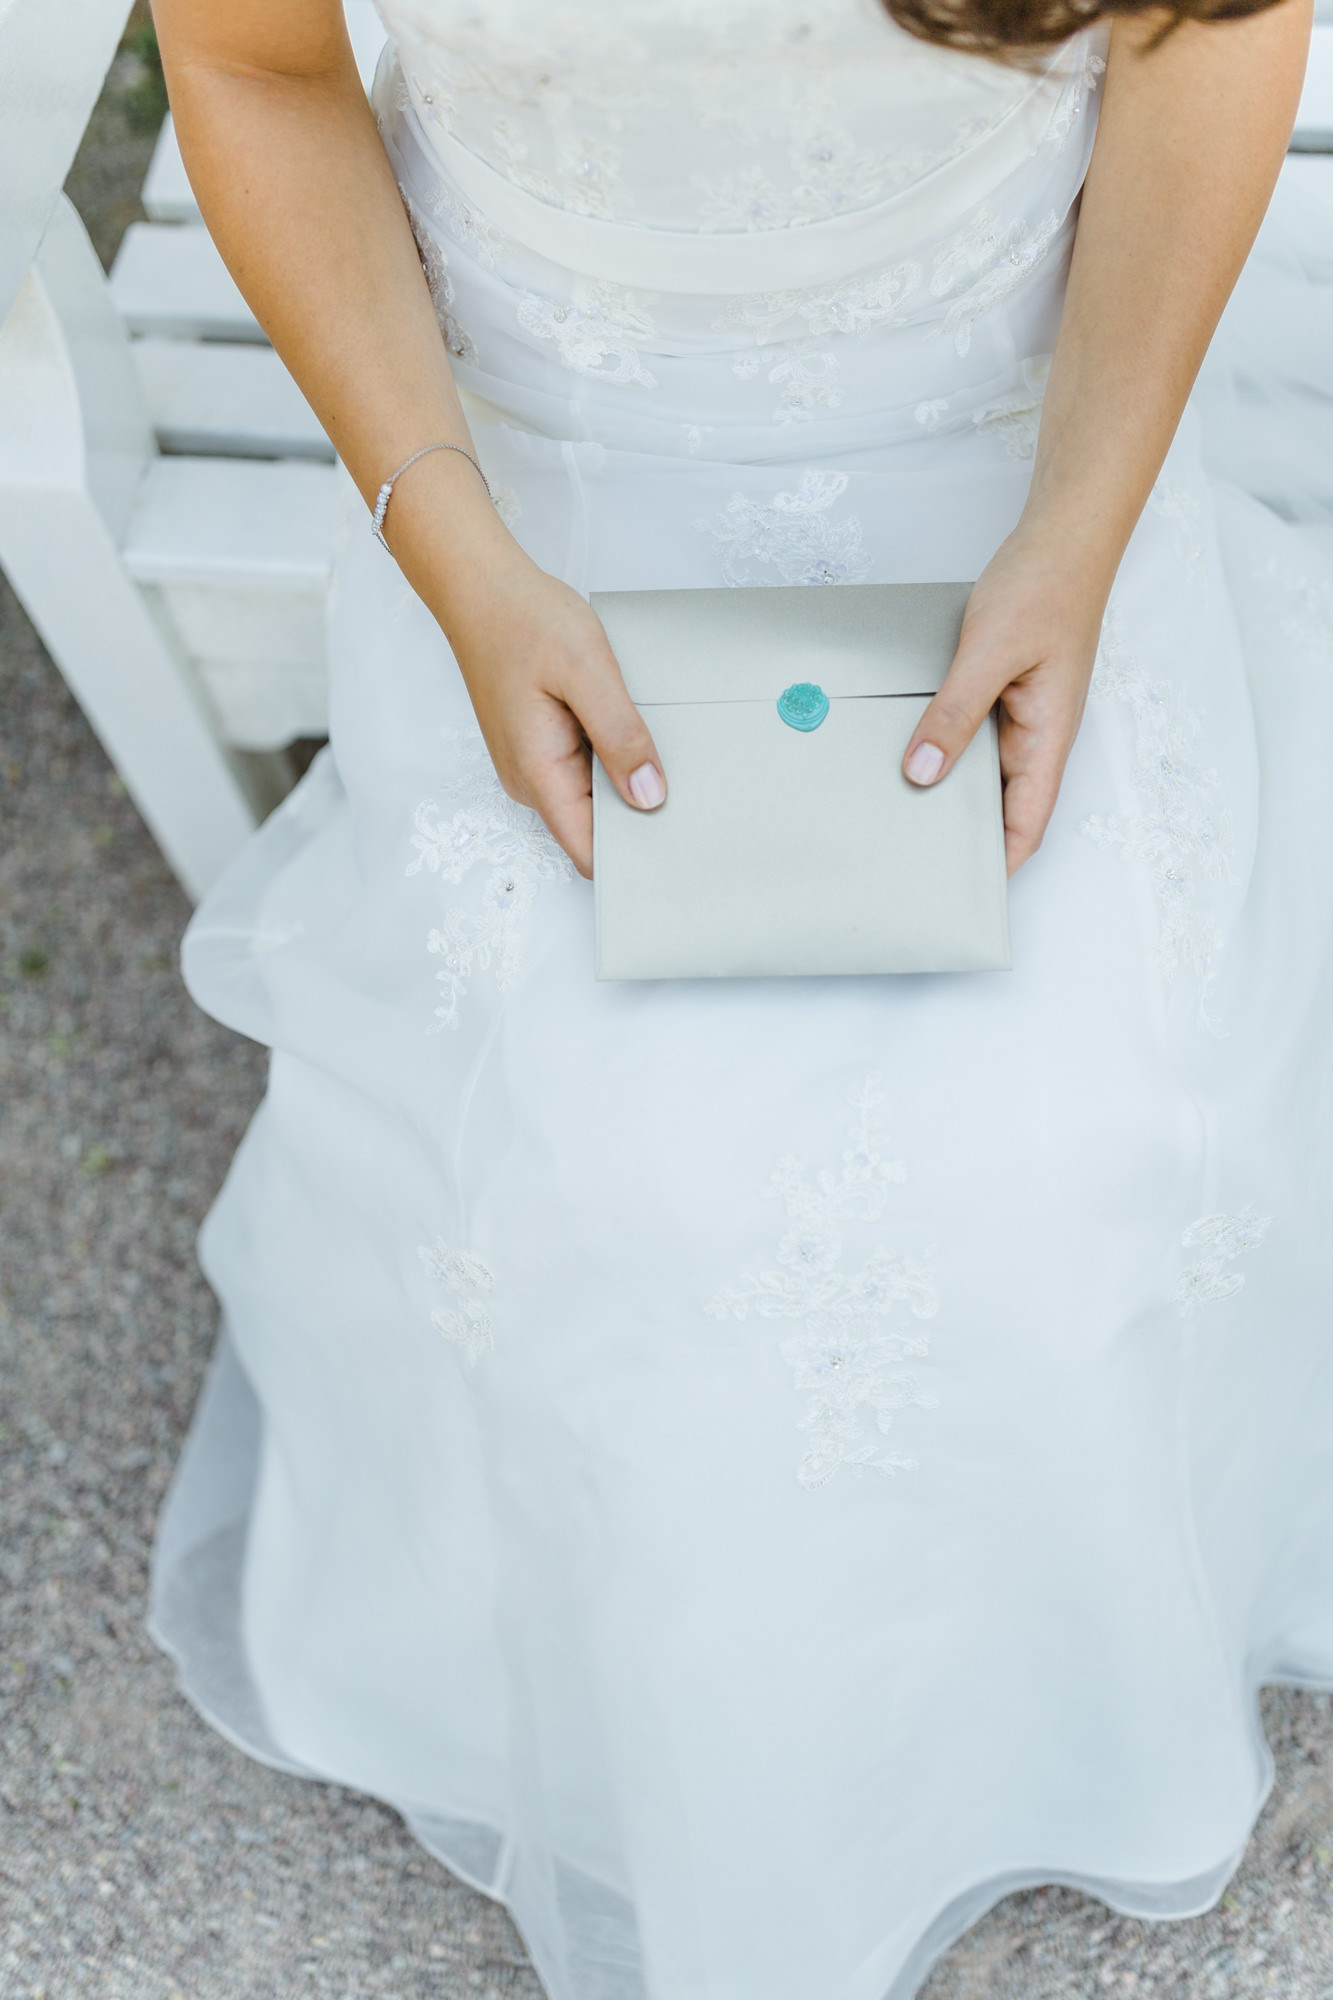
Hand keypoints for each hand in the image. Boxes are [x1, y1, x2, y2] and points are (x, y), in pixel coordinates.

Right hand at [440, 537, 665, 878]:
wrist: (481, 589)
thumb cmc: (525, 621)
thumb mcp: (587, 672)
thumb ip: (619, 736)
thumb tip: (649, 796)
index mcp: (539, 774)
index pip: (589, 852)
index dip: (632, 855)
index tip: (675, 841)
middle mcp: (531, 780)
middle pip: (595, 828)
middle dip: (637, 814)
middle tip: (683, 782)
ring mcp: (533, 763)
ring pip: (592, 795)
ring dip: (623, 777)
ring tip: (650, 740)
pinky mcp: (539, 744)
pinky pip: (584, 767)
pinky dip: (610, 754)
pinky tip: (624, 724)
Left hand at [901, 525, 1110, 874]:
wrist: (1061, 536)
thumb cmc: (1045, 588)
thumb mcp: (991, 654)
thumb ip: (955, 713)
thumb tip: (922, 770)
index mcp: (1048, 738)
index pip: (1026, 824)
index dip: (998, 865)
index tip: (960, 893)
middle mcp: (1035, 734)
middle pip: (998, 804)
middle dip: (960, 833)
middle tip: (907, 856)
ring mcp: (1018, 712)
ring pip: (978, 768)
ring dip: (945, 786)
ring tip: (893, 811)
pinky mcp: (999, 689)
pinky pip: (968, 731)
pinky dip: (940, 745)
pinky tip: (902, 749)